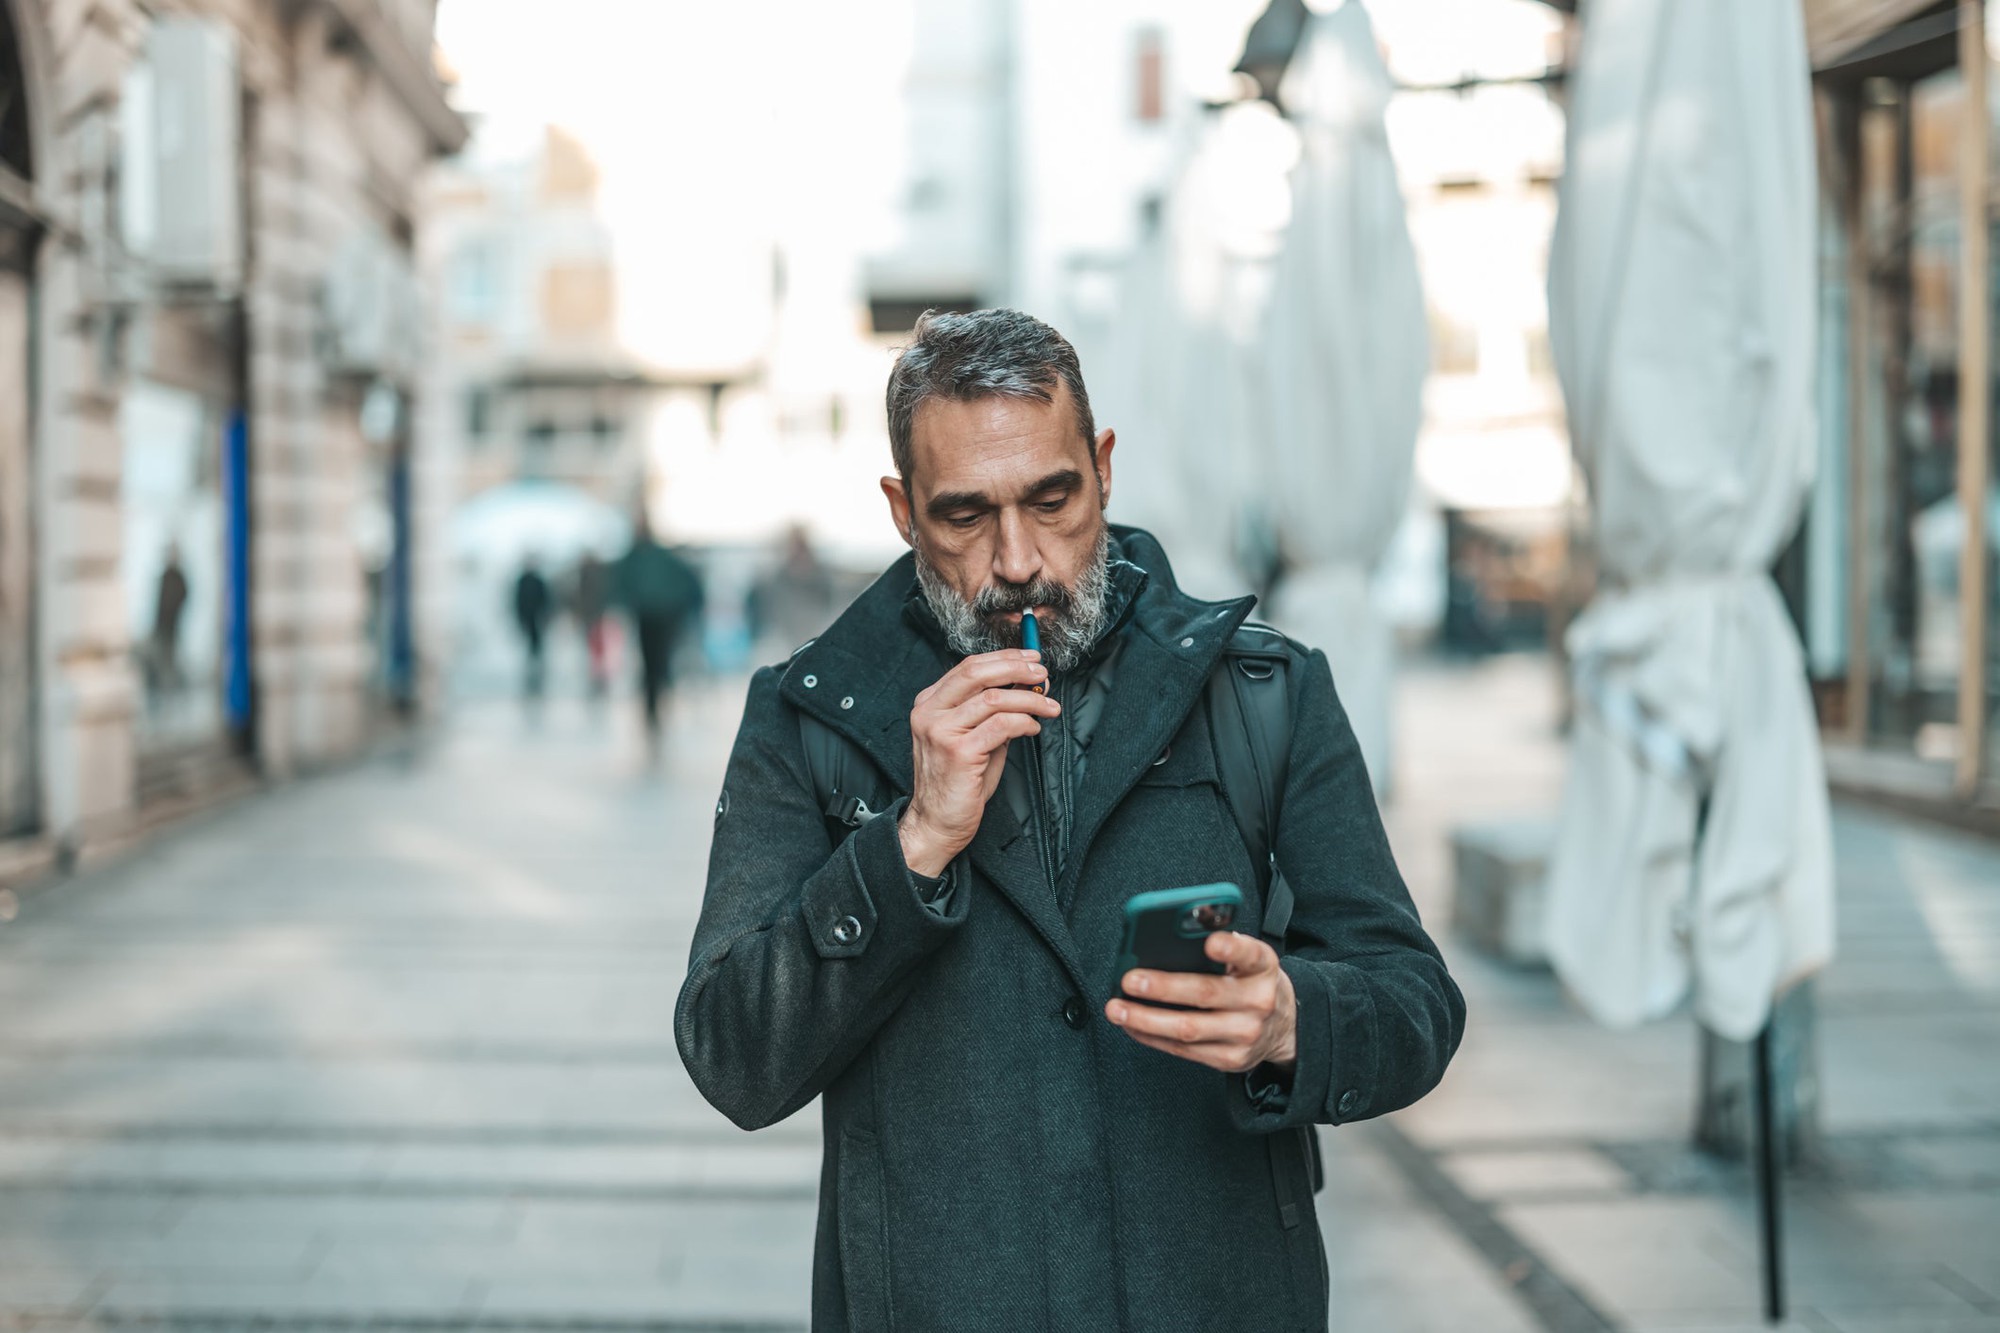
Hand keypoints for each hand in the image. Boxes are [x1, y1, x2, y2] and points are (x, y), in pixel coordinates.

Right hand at [900, 648, 1058, 876]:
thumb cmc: (959, 782)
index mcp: (930, 704)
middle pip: (976, 672)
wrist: (938, 822)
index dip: (1004, 658)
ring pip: (994, 698)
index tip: (1030, 659)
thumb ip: (995, 711)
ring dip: (1029, 698)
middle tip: (1042, 673)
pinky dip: (1024, 722)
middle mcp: (930, 713)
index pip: (968, 667)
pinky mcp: (959, 752)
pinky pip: (1001, 726)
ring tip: (1048, 706)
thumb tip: (1029, 686)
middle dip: (1015, 667)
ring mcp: (941, 731)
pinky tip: (1033, 729)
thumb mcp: (974, 736)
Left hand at [1105, 932, 1295, 1074]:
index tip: (1210, 942)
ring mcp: (1245, 1035)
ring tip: (1117, 1008)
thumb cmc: (1252, 982)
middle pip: (1206, 993)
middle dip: (1163, 988)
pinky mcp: (1230, 1060)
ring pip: (1188, 1029)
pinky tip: (1132, 1024)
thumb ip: (1220, 948)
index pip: (1250, 954)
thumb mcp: (1249, 959)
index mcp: (1263, 968)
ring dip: (1145, 1019)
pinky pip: (1183, 1050)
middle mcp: (1258, 1001)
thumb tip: (1168, 941)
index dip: (1231, 948)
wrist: (1284, 1027)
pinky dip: (1152, 1037)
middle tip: (1130, 980)